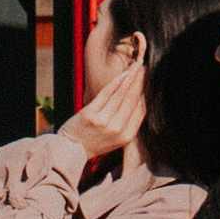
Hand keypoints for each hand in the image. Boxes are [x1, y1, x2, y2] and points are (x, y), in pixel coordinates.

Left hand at [75, 22, 150, 153]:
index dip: (146, 93)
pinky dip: (116, 82)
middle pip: (133, 100)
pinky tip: (123, 74)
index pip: (141, 110)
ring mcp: (103, 121)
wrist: (70, 151)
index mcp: (126, 136)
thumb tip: (140, 102)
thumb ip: (128, 124)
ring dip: (131, 78)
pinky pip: (107, 93)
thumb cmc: (93, 142)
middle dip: (140, 82)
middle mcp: (117, 129)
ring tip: (136, 67)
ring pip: (121, 94)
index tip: (149, 80)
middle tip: (145, 68)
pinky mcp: (90, 114)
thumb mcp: (116, 139)